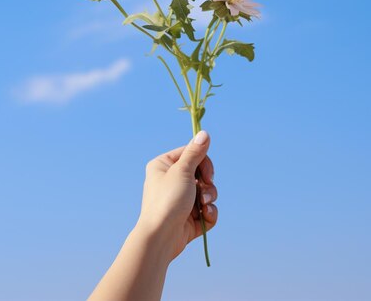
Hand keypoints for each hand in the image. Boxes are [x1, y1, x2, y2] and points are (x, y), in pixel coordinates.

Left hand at [137, 130, 217, 261]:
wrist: (160, 238)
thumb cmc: (167, 200)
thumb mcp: (183, 172)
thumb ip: (195, 153)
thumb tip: (204, 132)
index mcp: (164, 165)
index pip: (191, 153)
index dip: (204, 162)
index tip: (208, 173)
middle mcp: (170, 180)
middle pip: (201, 173)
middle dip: (208, 183)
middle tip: (205, 190)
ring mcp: (180, 200)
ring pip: (206, 191)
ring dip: (209, 198)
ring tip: (203, 206)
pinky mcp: (188, 218)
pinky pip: (207, 210)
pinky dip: (209, 213)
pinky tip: (204, 217)